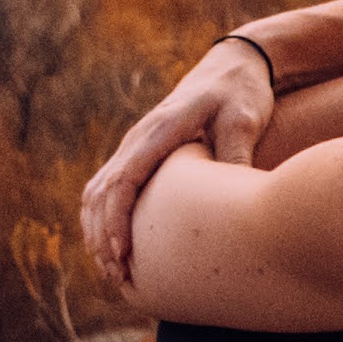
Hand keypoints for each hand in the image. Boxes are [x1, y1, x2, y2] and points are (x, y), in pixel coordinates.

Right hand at [80, 38, 276, 289]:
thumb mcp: (245, 120)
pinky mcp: (140, 150)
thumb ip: (235, 155)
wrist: (235, 65)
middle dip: (102, 237)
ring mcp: (135, 143)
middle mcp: (138, 138)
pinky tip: (113, 244)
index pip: (122, 181)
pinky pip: (108, 186)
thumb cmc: (241, 93)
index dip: (117, 221)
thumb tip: (232, 202)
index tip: (122, 254)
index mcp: (159, 131)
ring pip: (97, 192)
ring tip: (111, 269)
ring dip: (97, 230)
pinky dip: (102, 216)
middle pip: (101, 192)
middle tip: (116, 276)